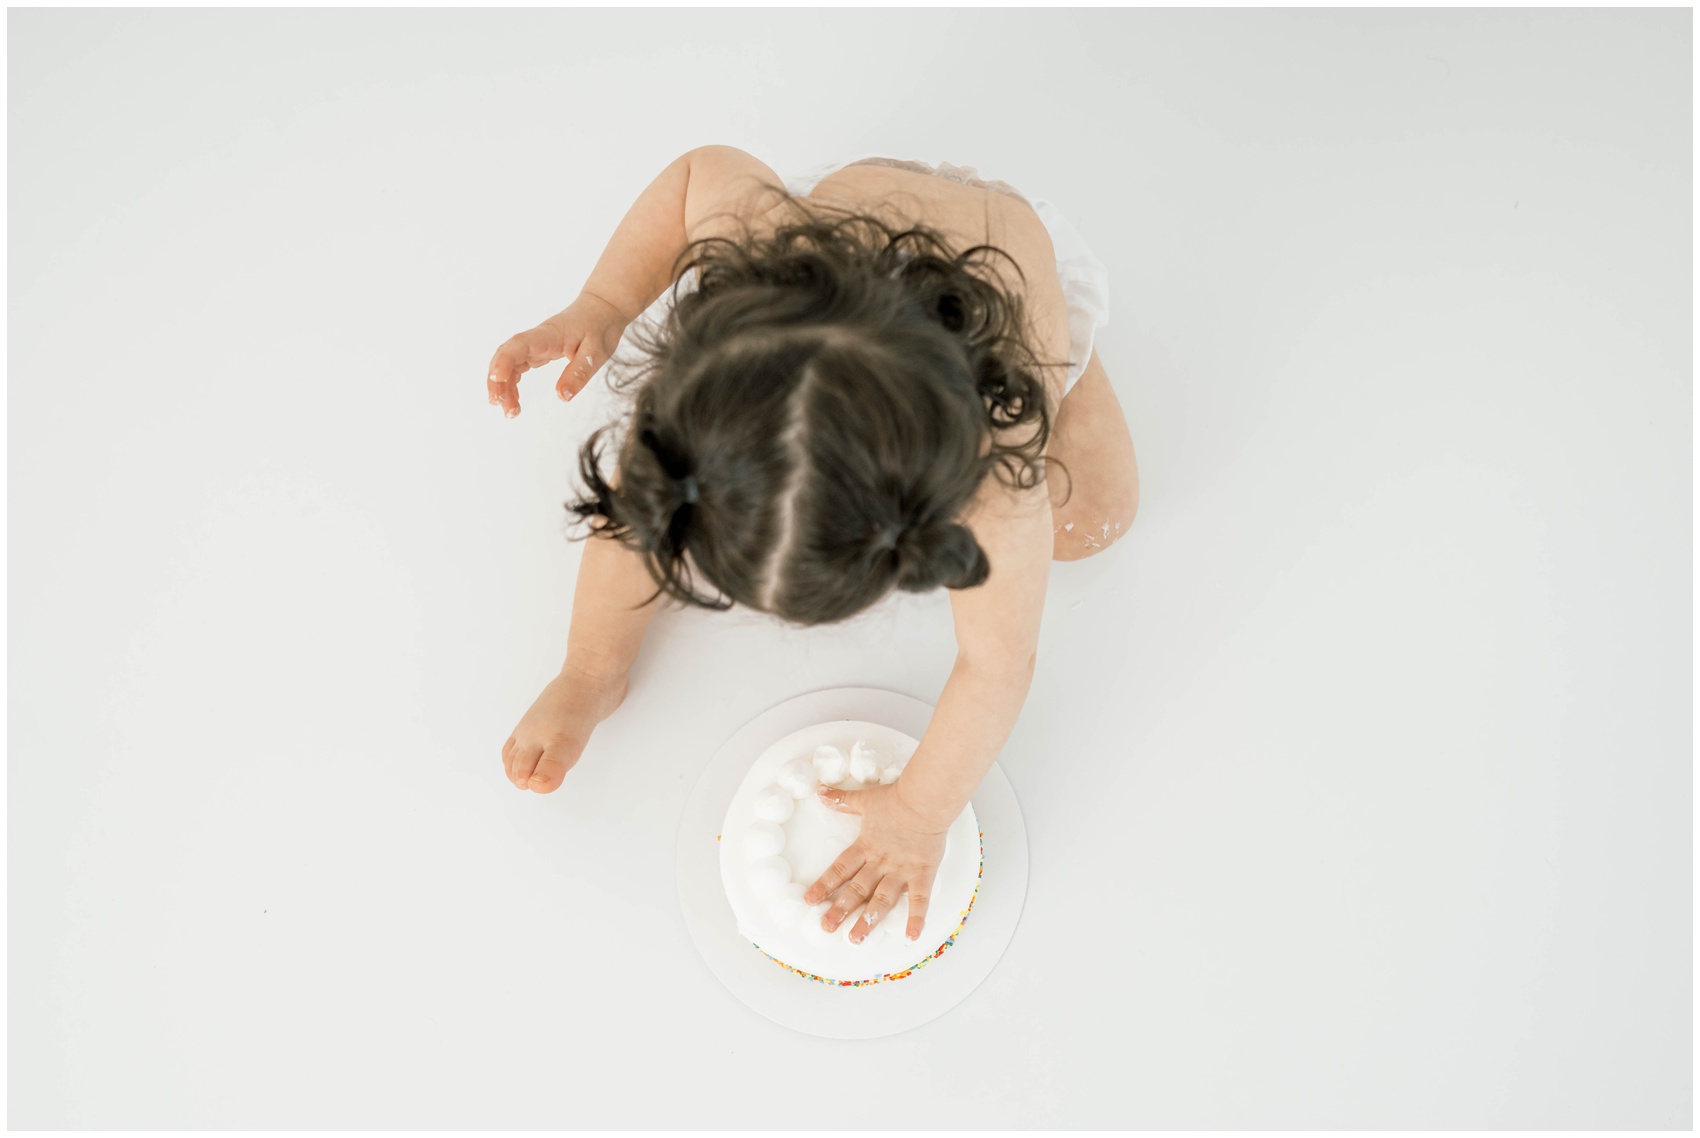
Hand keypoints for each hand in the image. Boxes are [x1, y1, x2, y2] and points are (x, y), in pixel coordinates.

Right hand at [485, 292, 629, 417]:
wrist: (602, 308)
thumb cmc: (599, 326)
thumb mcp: (596, 352)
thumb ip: (578, 373)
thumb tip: (562, 397)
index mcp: (548, 335)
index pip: (518, 345)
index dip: (504, 361)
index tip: (497, 378)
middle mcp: (536, 339)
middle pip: (506, 355)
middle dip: (497, 380)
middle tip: (499, 405)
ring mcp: (535, 345)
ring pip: (509, 363)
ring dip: (503, 386)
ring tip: (510, 411)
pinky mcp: (538, 351)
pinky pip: (517, 366)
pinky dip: (512, 383)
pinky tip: (514, 399)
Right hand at [501, 663, 627, 792]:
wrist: (592, 675)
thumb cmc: (577, 709)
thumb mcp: (564, 744)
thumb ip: (551, 768)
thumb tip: (536, 787)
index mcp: (530, 740)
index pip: (518, 766)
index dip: (524, 779)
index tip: (533, 786)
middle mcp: (532, 731)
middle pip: (518, 756)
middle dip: (520, 771)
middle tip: (529, 782)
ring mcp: (542, 720)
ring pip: (524, 743)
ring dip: (522, 758)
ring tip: (530, 769)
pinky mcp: (558, 714)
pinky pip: (541, 730)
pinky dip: (535, 742)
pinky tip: (546, 743)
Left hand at [804, 782, 950, 943]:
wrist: (925, 799)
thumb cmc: (897, 799)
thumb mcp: (865, 799)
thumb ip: (843, 800)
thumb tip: (820, 791)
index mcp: (865, 847)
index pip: (840, 869)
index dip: (824, 885)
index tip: (809, 901)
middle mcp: (880, 863)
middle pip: (857, 890)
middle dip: (840, 910)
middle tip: (826, 928)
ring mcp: (901, 871)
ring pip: (881, 900)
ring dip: (868, 920)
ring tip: (855, 939)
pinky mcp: (922, 873)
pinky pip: (919, 899)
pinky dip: (916, 918)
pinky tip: (911, 936)